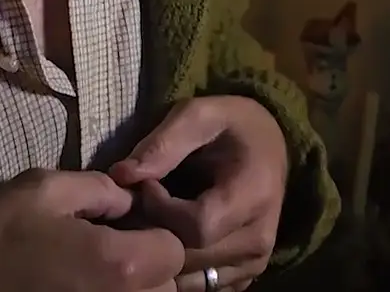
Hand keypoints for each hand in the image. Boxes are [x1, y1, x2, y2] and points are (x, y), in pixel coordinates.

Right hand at [0, 169, 185, 291]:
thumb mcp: (44, 189)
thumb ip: (101, 188)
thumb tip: (129, 200)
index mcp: (120, 265)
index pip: (173, 250)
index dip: (153, 233)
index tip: (127, 227)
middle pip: (164, 286)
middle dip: (147, 266)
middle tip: (110, 251)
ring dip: (131, 289)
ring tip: (92, 274)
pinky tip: (75, 288)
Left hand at [109, 96, 289, 291]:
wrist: (268, 147)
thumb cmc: (232, 126)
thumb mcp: (200, 114)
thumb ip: (163, 143)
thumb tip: (121, 176)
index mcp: (254, 195)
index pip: (195, 227)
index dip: (160, 209)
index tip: (146, 184)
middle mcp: (259, 238)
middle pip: (190, 258)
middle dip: (154, 233)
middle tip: (140, 206)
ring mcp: (253, 263)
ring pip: (190, 279)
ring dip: (161, 255)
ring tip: (153, 222)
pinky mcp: (244, 276)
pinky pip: (199, 287)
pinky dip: (176, 270)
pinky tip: (168, 240)